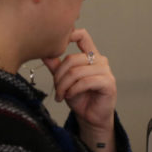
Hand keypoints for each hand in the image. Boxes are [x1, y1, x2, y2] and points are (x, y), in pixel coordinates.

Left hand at [43, 28, 116, 151]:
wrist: (91, 117)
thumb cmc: (80, 98)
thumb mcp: (64, 80)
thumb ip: (56, 65)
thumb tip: (43, 52)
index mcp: (90, 55)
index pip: (82, 36)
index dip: (70, 34)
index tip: (56, 42)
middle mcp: (100, 61)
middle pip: (73, 58)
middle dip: (59, 75)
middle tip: (56, 88)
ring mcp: (106, 71)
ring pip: (77, 71)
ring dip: (64, 85)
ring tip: (61, 95)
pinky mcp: (108, 83)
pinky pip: (85, 82)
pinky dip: (73, 90)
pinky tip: (69, 96)